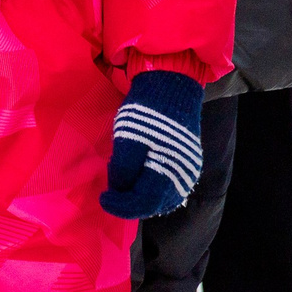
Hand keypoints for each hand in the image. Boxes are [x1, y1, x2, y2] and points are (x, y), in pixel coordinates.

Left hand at [102, 69, 204, 220]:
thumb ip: (123, 169)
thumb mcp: (127, 139)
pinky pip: (171, 189)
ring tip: (123, 188)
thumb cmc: (146, 111)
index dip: (121, 206)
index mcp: (168, 170)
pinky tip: (139, 183)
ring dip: (142, 199)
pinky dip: (153, 192)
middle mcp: (183, 175)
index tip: (103, 198)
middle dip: (130, 203)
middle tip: (111, 194)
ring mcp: (188, 170)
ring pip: (164, 199)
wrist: (171, 86)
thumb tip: (119, 190)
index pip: (143, 202)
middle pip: (154, 204)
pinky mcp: (188, 163)